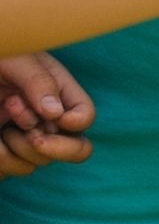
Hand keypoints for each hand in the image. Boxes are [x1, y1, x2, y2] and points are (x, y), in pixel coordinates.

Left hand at [0, 53, 94, 177]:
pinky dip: (2, 157)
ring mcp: (27, 137)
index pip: (85, 117)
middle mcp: (49, 118)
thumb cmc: (1, 54)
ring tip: (4, 116)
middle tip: (31, 136)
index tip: (52, 115)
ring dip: (19, 147)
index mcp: (60, 93)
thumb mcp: (18, 61)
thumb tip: (56, 113)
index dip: (76, 122)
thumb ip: (39, 81)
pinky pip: (13, 169)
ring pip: (40, 162)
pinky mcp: (7, 152)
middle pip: (76, 149)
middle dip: (54, 147)